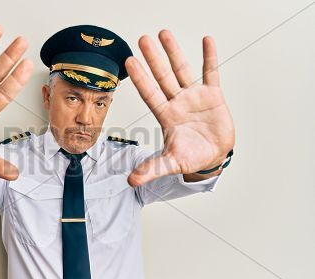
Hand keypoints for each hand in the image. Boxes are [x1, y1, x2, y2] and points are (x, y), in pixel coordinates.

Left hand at [125, 30, 234, 186]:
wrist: (212, 156)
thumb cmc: (190, 157)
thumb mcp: (171, 163)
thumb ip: (152, 169)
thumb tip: (130, 181)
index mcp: (166, 116)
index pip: (150, 94)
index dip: (140, 78)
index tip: (129, 61)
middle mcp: (177, 102)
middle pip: (163, 77)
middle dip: (154, 59)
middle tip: (142, 39)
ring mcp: (194, 97)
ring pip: (182, 70)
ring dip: (174, 53)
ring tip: (164, 33)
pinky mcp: (213, 96)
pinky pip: (211, 73)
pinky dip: (209, 58)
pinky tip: (206, 40)